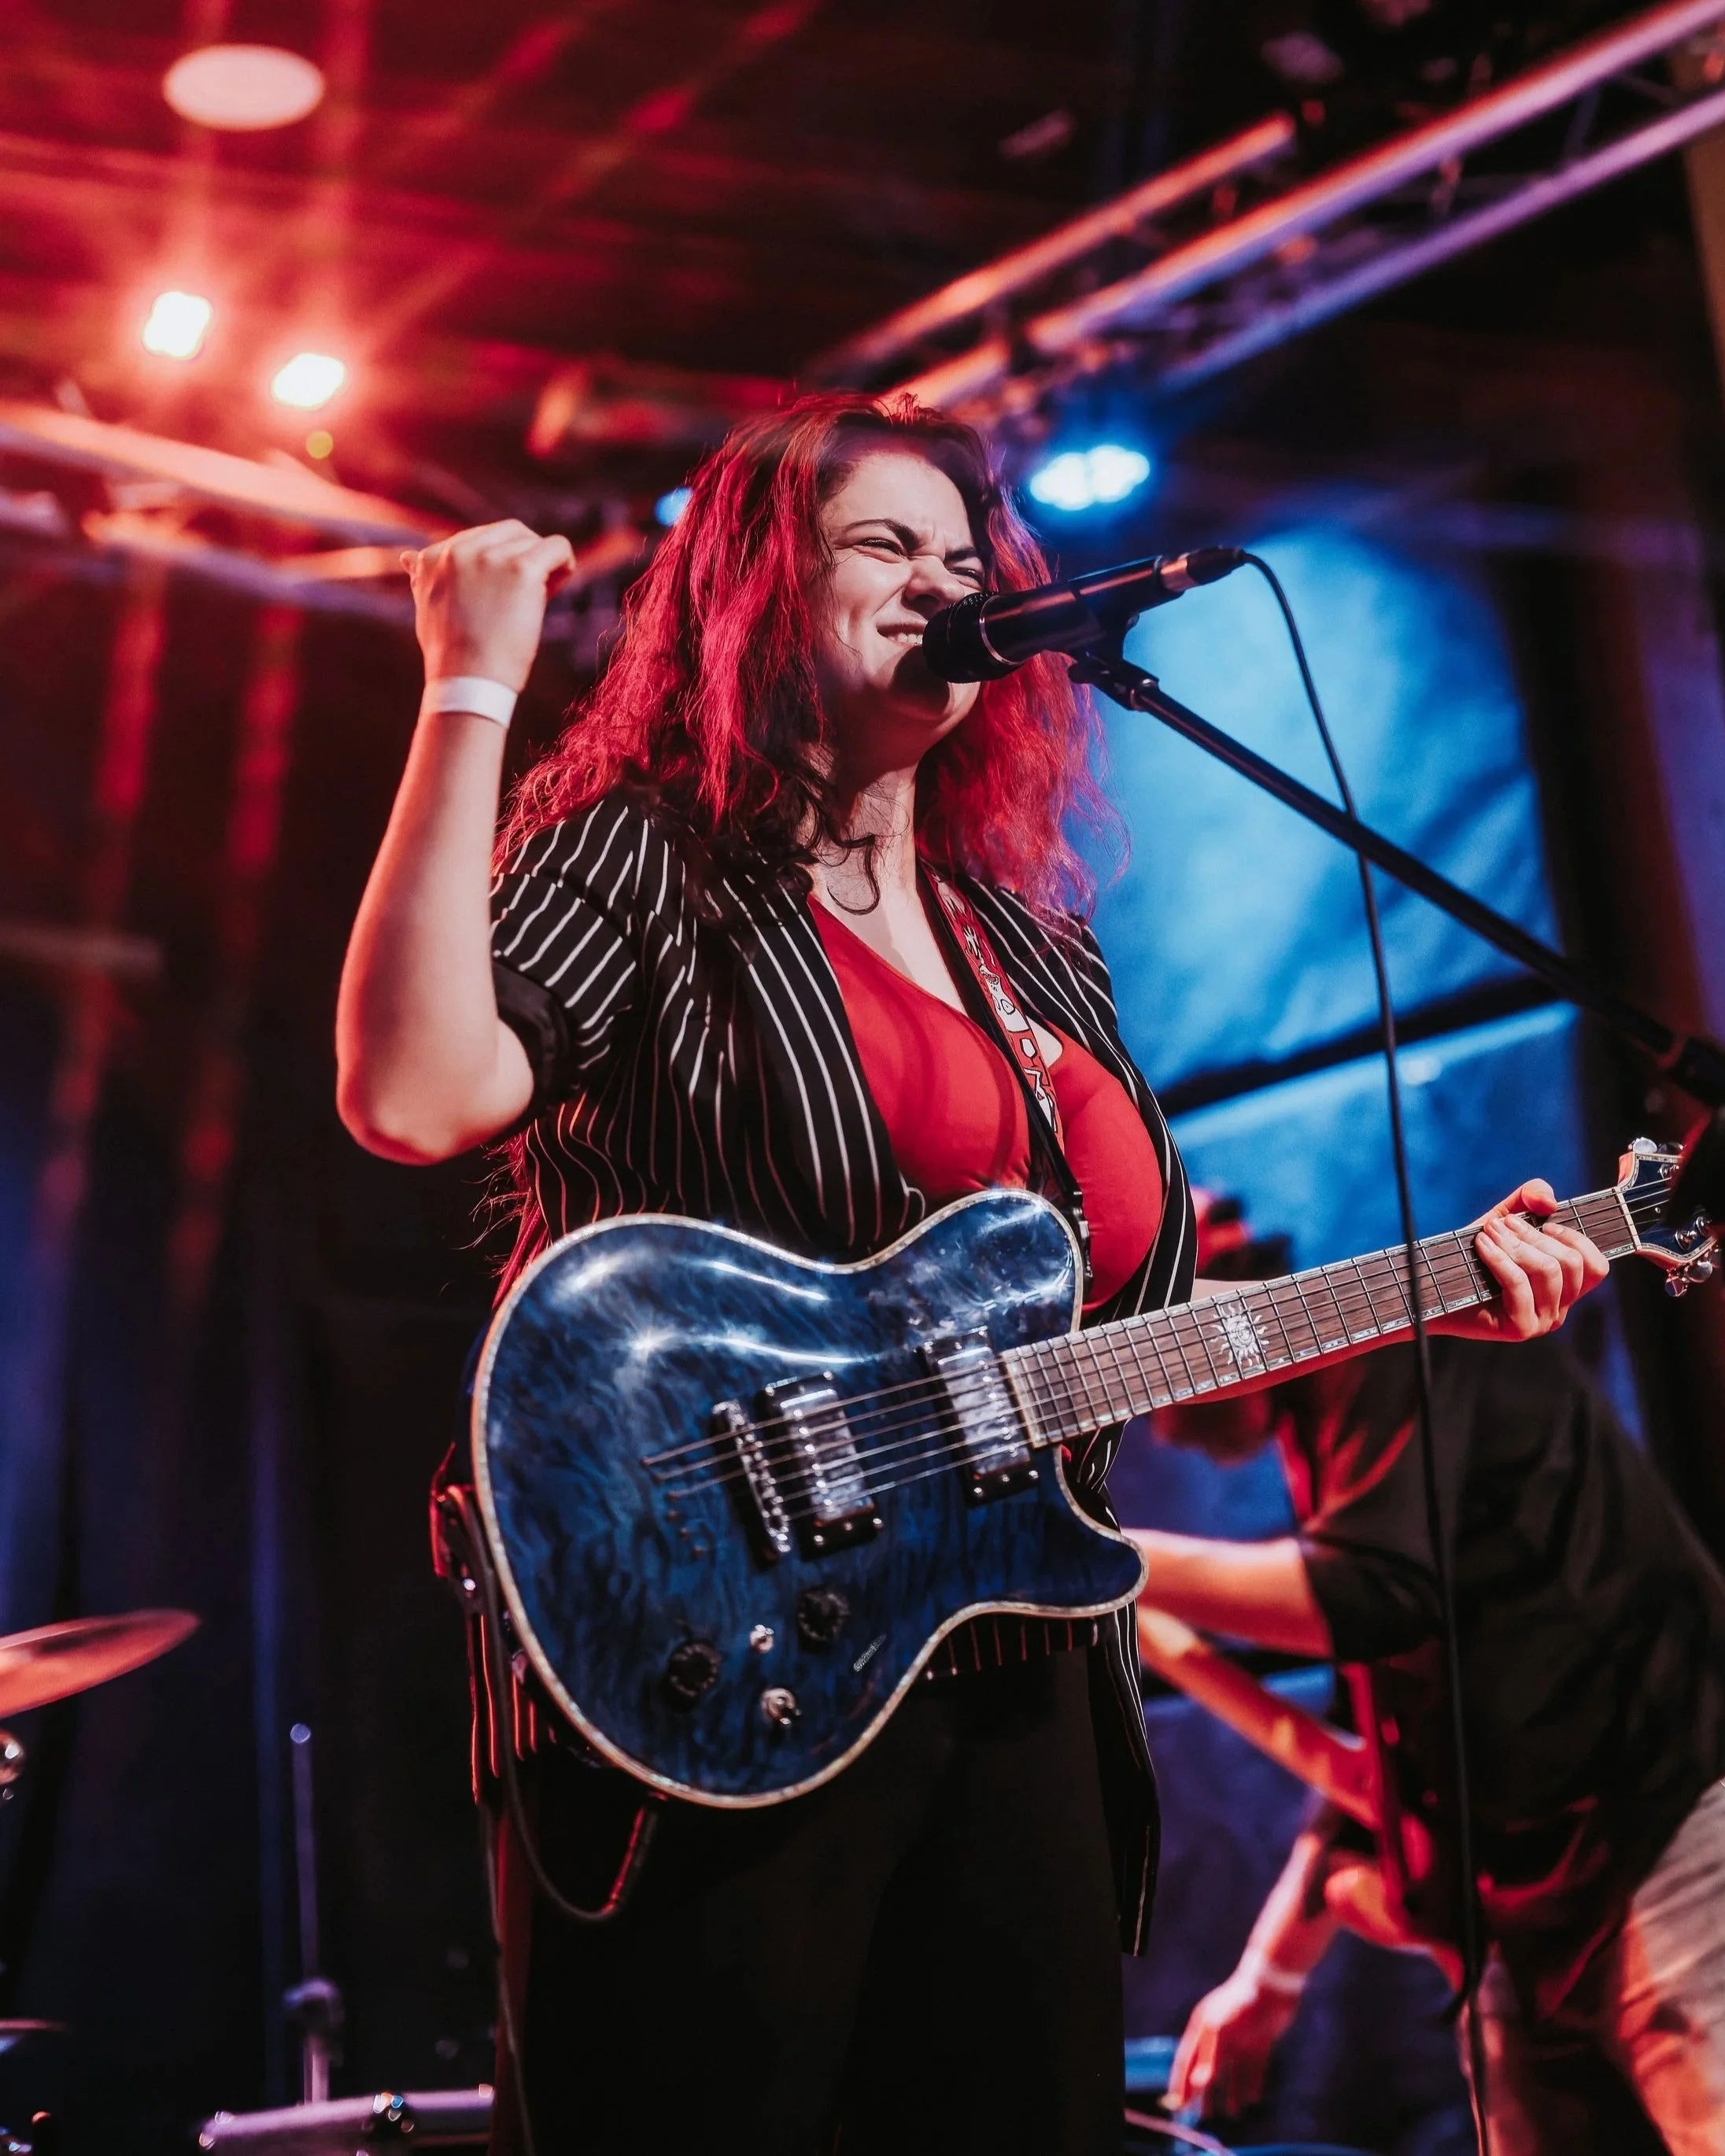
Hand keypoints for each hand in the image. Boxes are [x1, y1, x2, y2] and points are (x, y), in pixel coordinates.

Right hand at [402, 520, 576, 691]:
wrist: (466, 681)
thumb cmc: (451, 656)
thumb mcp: (426, 609)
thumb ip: (423, 579)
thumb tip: (409, 558)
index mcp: (433, 557)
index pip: (480, 539)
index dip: (500, 561)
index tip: (503, 592)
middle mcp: (459, 550)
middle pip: (509, 531)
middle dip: (523, 555)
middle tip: (530, 591)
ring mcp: (490, 557)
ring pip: (533, 540)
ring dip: (543, 564)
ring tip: (543, 594)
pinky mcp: (521, 570)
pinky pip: (556, 546)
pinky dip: (564, 562)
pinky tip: (562, 579)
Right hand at [1168, 1964, 1300, 2118]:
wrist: (1273, 1984)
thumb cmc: (1241, 2004)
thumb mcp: (1221, 2031)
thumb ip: (1210, 2059)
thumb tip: (1198, 2085)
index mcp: (1203, 2028)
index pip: (1187, 2060)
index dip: (1182, 2083)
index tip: (1180, 2105)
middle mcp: (1219, 2035)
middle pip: (1209, 2069)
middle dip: (1206, 2093)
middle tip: (1205, 2116)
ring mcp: (1240, 2038)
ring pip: (1232, 2071)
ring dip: (1230, 2092)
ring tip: (1231, 2113)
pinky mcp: (1260, 2040)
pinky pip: (1253, 2067)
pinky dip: (1251, 2083)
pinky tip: (1252, 2099)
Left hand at [1433, 1178, 1607, 1341]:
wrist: (1437, 1288)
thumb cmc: (1475, 1255)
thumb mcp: (1506, 1219)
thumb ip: (1531, 1198)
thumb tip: (1550, 1202)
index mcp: (1565, 1288)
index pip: (1597, 1266)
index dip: (1575, 1238)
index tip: (1544, 1224)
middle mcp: (1560, 1308)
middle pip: (1571, 1263)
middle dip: (1534, 1235)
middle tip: (1502, 1224)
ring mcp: (1543, 1322)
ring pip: (1548, 1271)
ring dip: (1515, 1244)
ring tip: (1489, 1233)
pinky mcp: (1521, 1328)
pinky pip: (1519, 1283)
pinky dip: (1498, 1257)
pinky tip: (1481, 1244)